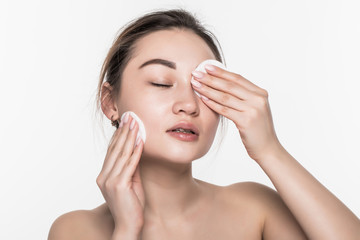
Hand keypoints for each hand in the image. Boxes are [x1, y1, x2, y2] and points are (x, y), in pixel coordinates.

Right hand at [96, 114, 144, 232]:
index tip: (125, 123)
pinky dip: (135, 151)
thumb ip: (131, 168)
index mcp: (104, 176)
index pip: (111, 151)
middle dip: (124, 132)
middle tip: (130, 117)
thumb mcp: (130, 183)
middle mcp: (104, 176)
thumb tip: (136, 151)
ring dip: (130, 137)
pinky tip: (140, 141)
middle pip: (115, 149)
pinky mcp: (119, 185)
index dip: (118, 136)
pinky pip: (129, 164)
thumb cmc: (131, 206)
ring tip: (135, 123)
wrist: (128, 226)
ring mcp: (109, 181)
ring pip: (121, 154)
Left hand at [191, 64, 281, 161]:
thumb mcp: (254, 109)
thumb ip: (244, 97)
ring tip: (196, 84)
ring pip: (225, 96)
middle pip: (230, 85)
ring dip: (208, 89)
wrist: (268, 148)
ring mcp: (253, 110)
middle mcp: (258, 99)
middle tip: (196, 73)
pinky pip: (225, 110)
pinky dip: (212, 103)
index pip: (237, 79)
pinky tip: (203, 98)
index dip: (221, 72)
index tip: (207, 67)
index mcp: (261, 93)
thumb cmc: (258, 129)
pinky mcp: (246, 121)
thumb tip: (223, 84)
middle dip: (211, 78)